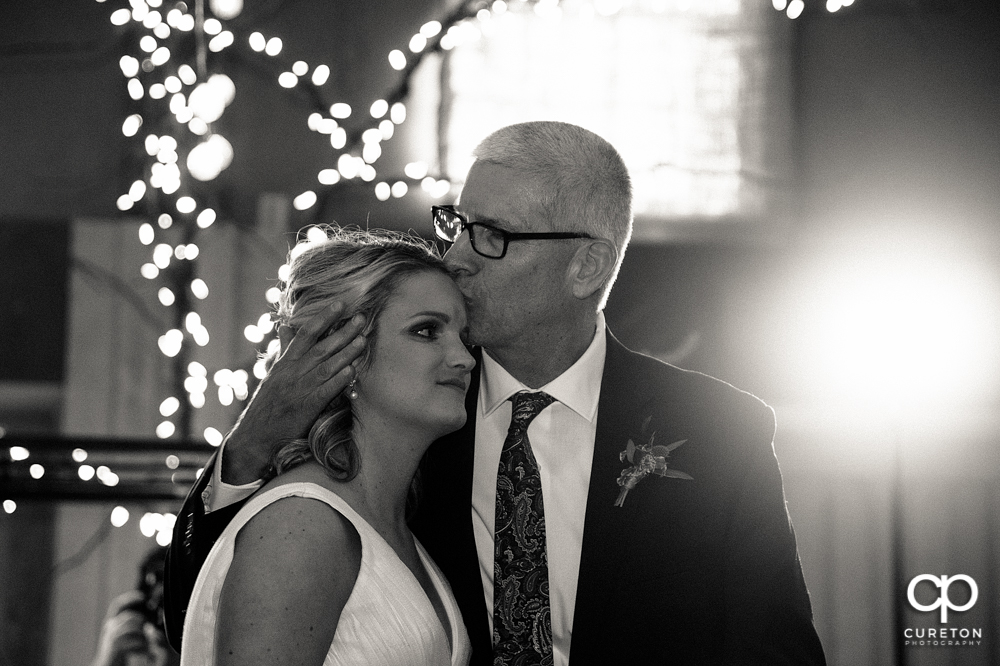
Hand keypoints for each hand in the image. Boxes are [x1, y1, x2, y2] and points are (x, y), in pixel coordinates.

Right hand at [92, 592, 172, 665]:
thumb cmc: (118, 652)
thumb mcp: (123, 636)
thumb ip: (131, 626)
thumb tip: (146, 621)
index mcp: (111, 623)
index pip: (117, 605)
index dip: (129, 598)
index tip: (142, 597)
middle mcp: (110, 627)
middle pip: (131, 616)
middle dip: (143, 622)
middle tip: (149, 632)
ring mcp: (112, 636)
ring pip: (134, 627)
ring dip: (144, 635)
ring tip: (147, 645)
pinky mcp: (115, 646)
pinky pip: (135, 639)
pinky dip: (143, 645)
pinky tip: (145, 652)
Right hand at [221, 302, 365, 484]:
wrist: (255, 436)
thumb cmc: (266, 404)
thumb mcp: (273, 372)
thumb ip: (284, 349)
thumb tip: (287, 327)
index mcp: (285, 362)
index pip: (306, 333)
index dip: (324, 318)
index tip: (341, 304)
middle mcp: (293, 372)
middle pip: (321, 347)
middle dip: (343, 332)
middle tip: (362, 318)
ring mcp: (300, 389)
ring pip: (326, 366)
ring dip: (346, 353)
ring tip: (363, 340)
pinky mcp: (306, 407)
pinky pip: (325, 391)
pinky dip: (338, 380)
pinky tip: (352, 371)